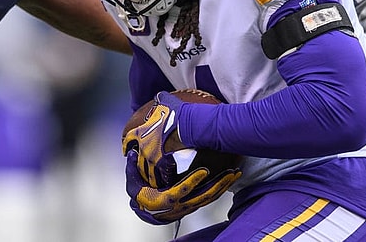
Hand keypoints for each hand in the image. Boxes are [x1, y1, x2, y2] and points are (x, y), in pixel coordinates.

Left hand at [121, 91, 184, 187]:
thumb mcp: (168, 102)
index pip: (129, 139)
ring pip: (147, 174)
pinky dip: (164, 182)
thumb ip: (161, 100)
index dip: (127, 145)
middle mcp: (144, 149)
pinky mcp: (165, 170)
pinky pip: (161, 180)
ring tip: (155, 180)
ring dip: (150, 176)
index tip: (128, 150)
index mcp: (142, 133)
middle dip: (138, 165)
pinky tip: (167, 185)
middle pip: (136, 161)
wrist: (194, 126)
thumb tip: (159, 96)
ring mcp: (153, 161)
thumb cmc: (182, 113)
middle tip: (141, 169)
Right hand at [125, 150, 240, 224]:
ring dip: (224, 186)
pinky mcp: (196, 203)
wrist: (148, 211)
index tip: (204, 170)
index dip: (193, 182)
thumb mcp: (133, 183)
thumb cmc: (141, 194)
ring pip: (210, 197)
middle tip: (231, 171)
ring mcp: (190, 205)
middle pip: (203, 196)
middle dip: (218, 184)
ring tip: (235, 173)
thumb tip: (130, 155)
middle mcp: (180, 205)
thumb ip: (132, 169)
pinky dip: (222, 188)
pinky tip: (231, 178)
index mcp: (165, 200)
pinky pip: (211, 197)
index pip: (181, 191)